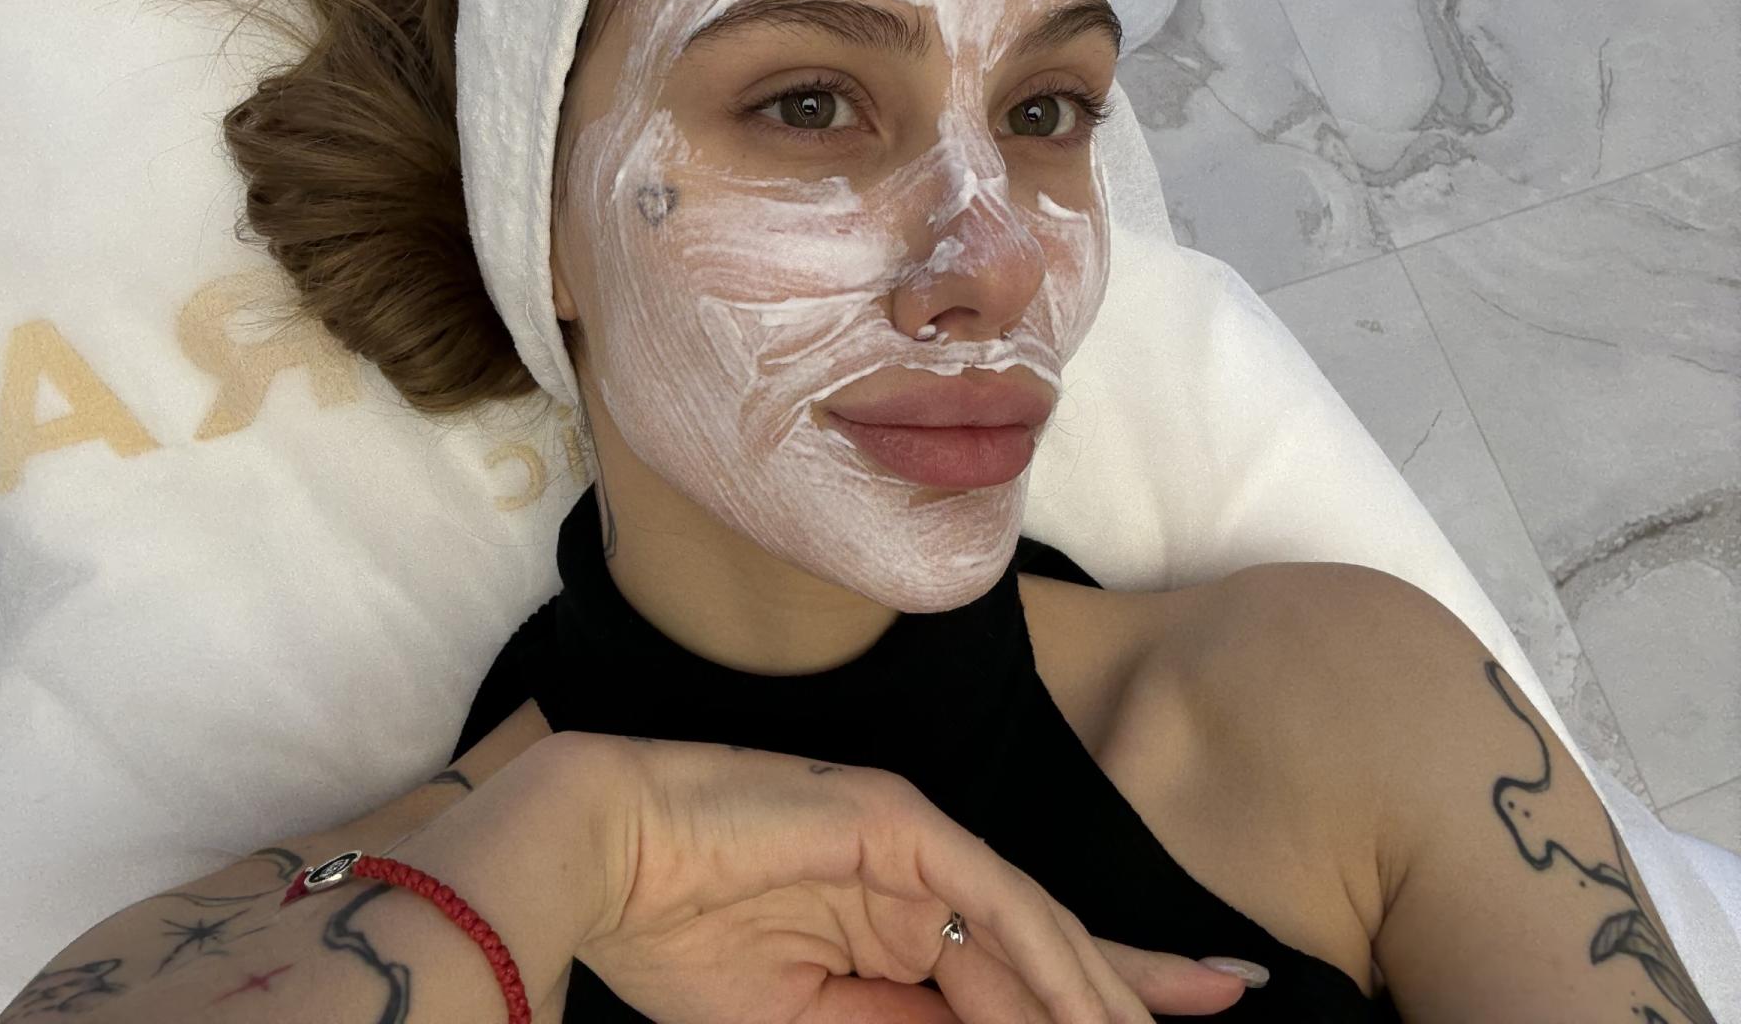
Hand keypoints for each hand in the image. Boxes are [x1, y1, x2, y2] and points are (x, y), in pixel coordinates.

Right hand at [559, 730, 1252, 1023]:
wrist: (594, 855)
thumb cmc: (674, 939)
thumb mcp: (801, 1021)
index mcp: (893, 922)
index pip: (1014, 971)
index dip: (1094, 997)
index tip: (1169, 1014)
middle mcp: (918, 873)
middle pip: (1047, 943)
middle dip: (1135, 987)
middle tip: (1230, 1000)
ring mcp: (911, 839)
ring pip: (1036, 923)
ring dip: (1106, 988)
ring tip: (1183, 1015)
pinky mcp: (896, 821)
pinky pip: (993, 897)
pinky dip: (1049, 953)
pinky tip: (1100, 1003)